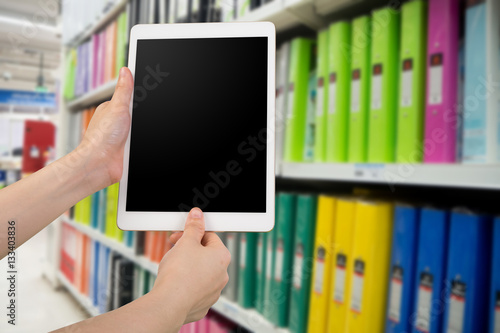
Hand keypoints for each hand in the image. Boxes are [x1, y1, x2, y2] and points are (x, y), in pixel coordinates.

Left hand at [76, 67, 133, 190]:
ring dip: (137, 133)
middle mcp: (116, 122)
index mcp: (112, 108)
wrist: (99, 163)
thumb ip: (123, 90)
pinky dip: (138, 145)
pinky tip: (135, 145)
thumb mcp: (117, 107)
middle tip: (135, 120)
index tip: (144, 97)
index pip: (130, 97)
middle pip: (137, 113)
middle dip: (140, 115)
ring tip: (133, 136)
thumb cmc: (101, 137)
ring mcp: (121, 136)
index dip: (139, 96)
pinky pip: (137, 143)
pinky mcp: (125, 149)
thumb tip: (125, 71)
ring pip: (138, 128)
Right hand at [153, 208, 229, 323]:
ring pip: (201, 273)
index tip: (179, 235)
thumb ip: (194, 227)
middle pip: (206, 255)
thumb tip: (198, 215)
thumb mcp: (186, 242)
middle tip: (174, 250)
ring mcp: (213, 292)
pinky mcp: (202, 304)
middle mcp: (222, 275)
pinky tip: (175, 284)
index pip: (209, 237)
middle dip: (189, 250)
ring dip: (188, 267)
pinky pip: (195, 289)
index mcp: (222, 257)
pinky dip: (186, 284)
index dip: (192, 233)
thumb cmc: (179, 273)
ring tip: (173, 268)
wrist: (170, 303)